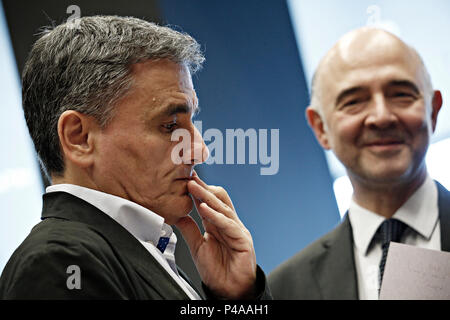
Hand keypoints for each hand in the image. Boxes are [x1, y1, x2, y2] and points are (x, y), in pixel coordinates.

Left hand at [175, 171, 256, 298]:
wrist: (229, 291)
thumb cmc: (216, 270)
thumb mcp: (197, 246)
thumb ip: (190, 230)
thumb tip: (178, 215)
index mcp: (219, 224)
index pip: (209, 202)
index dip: (198, 190)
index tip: (185, 178)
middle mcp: (230, 224)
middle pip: (219, 200)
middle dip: (203, 188)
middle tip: (188, 177)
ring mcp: (238, 230)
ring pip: (223, 208)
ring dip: (206, 197)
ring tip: (192, 187)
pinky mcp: (243, 240)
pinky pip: (229, 224)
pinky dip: (216, 216)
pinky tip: (204, 208)